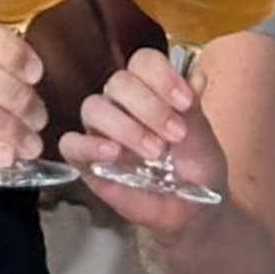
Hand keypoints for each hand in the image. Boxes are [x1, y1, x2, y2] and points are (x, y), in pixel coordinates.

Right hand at [59, 47, 232, 231]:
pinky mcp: (85, 160)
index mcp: (150, 89)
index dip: (162, 75)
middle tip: (176, 134)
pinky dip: (89, 145)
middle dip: (149, 105)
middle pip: (118, 81)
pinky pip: (71, 144)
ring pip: (94, 107)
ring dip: (125, 126)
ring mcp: (100, 131)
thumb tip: (195, 76)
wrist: (193, 211)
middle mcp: (121, 104)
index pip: (143, 62)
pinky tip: (113, 153)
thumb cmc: (196, 168)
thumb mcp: (203, 138)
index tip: (186, 101)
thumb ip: (194, 109)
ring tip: (154, 151)